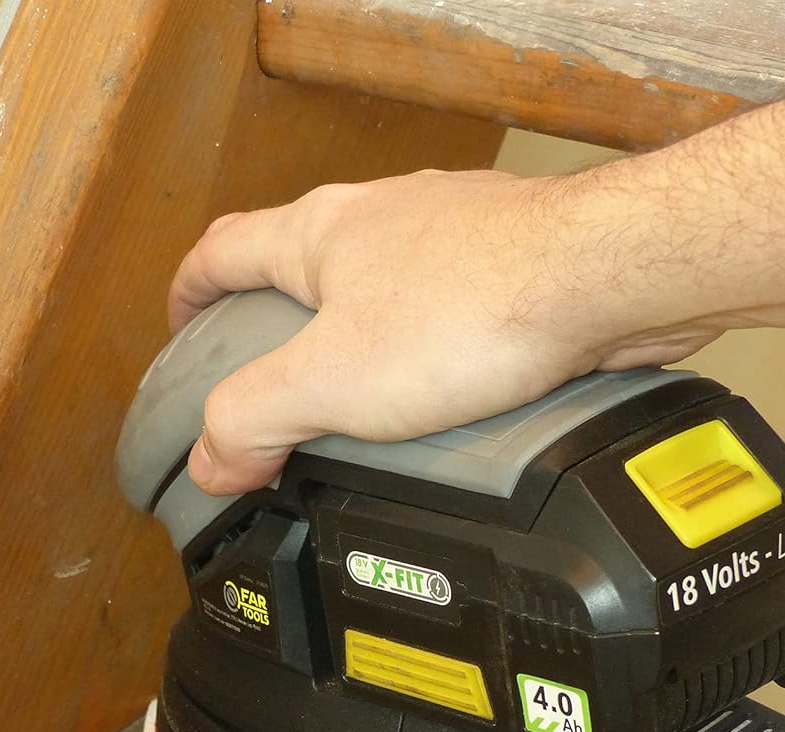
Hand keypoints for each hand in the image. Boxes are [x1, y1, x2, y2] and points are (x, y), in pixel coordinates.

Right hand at [168, 168, 722, 494]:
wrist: (604, 277)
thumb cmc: (470, 310)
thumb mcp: (330, 382)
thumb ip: (255, 418)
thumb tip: (207, 460)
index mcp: (319, 234)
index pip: (222, 251)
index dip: (188, 295)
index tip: (180, 336)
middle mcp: (381, 217)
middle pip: (302, 263)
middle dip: (278, 321)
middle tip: (272, 384)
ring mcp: (451, 233)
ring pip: (381, 282)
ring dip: (359, 335)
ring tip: (360, 404)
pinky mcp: (512, 260)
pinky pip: (447, 303)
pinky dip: (429, 345)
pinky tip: (445, 394)